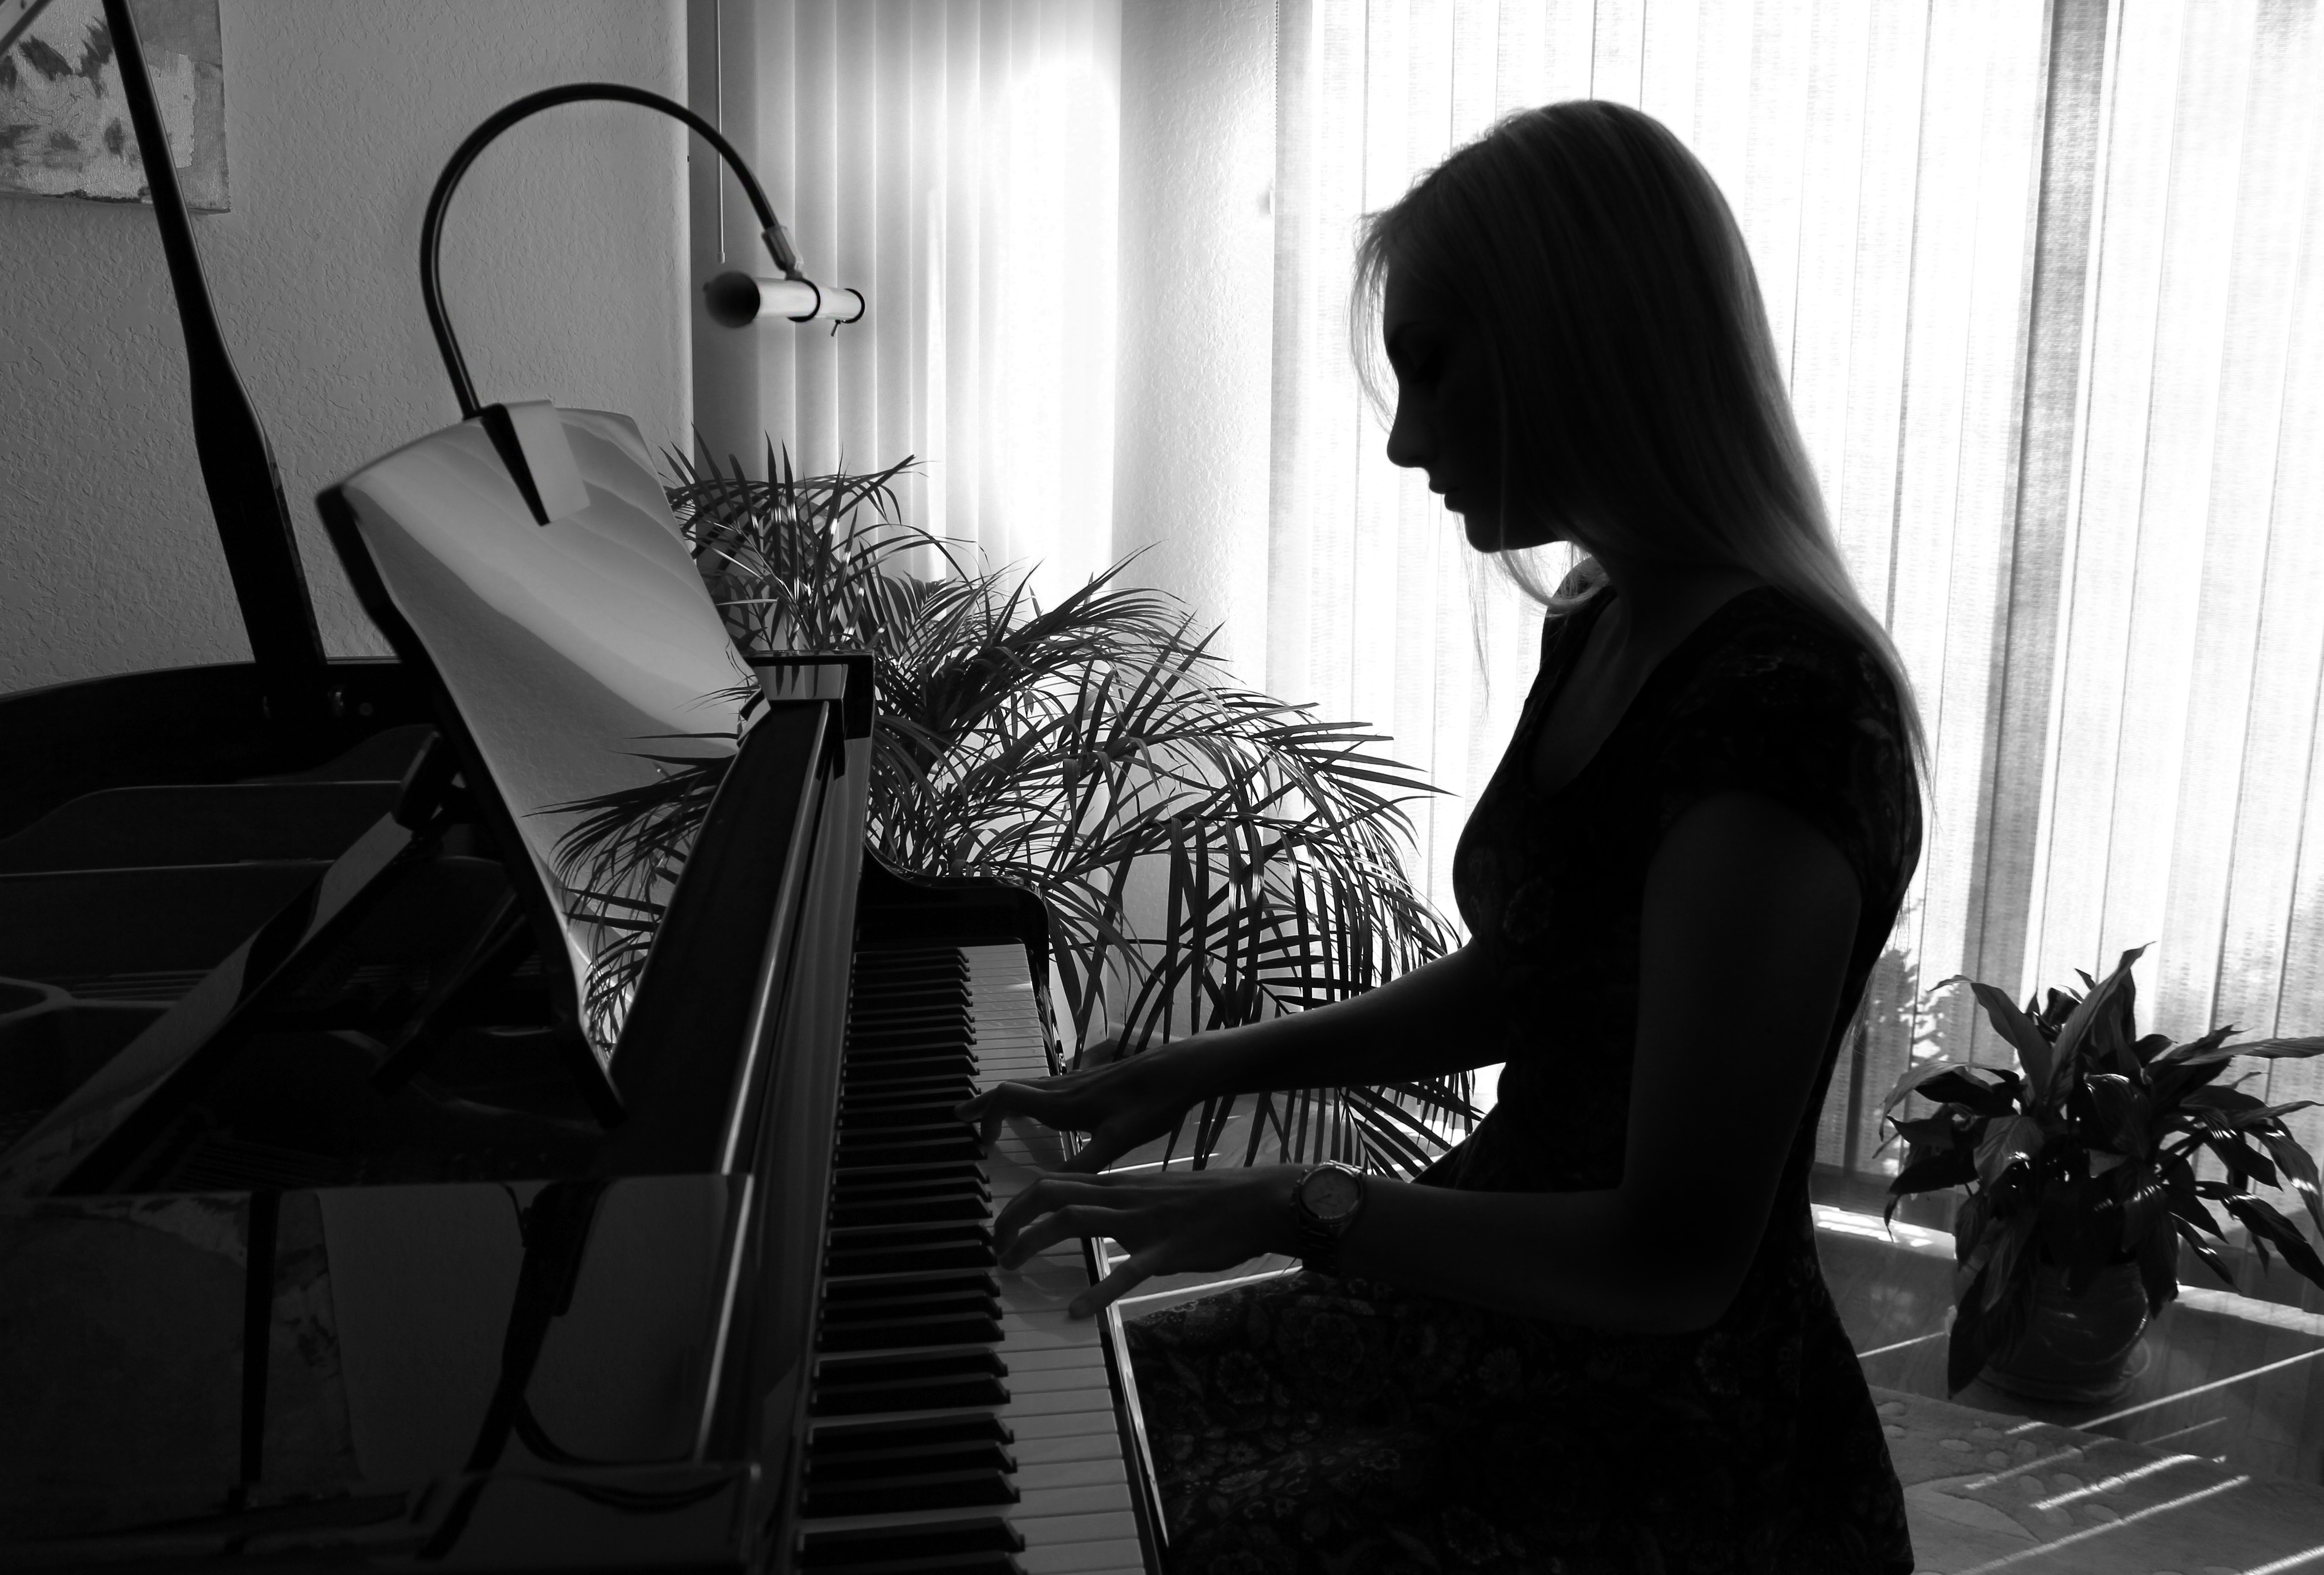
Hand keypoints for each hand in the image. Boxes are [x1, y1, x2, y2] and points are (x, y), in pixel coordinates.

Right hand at [952, 1032, 1206, 1174]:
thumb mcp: (1118, 1140)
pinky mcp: (1094, 1081)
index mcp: (1063, 1103)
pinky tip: (1043, 1110)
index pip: (1008, 1097)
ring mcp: (1079, 1082)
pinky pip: (1048, 1087)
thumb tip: (1047, 1190)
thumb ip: (1083, 1164)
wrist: (1182, 1069)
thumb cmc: (1151, 1104)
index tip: (981, 1142)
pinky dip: (1030, 1098)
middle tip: (961, 1117)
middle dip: (985, 1105)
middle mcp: (1064, 1088)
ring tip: (993, 1115)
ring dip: (1006, 1101)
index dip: (987, 1115)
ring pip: (1030, 1087)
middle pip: (1012, 1089)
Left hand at [993, 1164, 1304, 1317]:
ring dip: (1035, 1241)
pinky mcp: (1167, 1251)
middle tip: (995, 1250)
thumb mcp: (1153, 1196)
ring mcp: (1143, 1222)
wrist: (1255, 1201)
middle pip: (1051, 1193)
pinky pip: (1128, 1271)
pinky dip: (1099, 1292)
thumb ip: (1119, 1205)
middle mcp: (1122, 1198)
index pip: (1053, 1182)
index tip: (1001, 1229)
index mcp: (1118, 1186)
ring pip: (1075, 1219)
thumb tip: (1090, 1216)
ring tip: (1011, 1268)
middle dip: (1013, 1218)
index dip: (1018, 1204)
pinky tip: (1077, 1312)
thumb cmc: (1207, 1203)